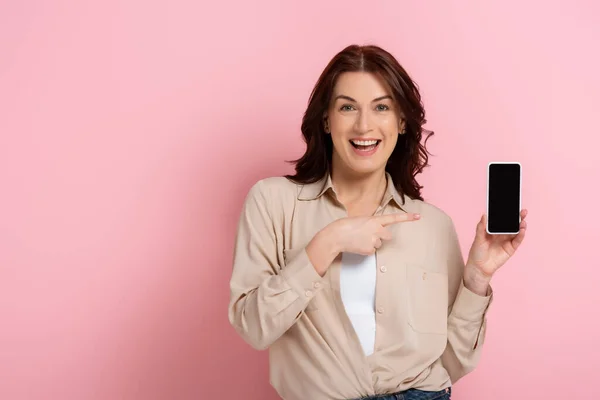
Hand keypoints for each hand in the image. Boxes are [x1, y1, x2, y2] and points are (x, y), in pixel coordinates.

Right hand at [306, 212, 420, 276]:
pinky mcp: (369, 250)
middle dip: (381, 236)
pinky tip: (357, 245)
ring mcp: (373, 241)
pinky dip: (366, 249)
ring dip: (371, 243)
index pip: (393, 218)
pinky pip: (372, 251)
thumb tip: (375, 230)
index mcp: (374, 220)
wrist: (336, 236)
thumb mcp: (360, 220)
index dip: (407, 217)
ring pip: (378, 244)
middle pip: (387, 236)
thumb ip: (371, 224)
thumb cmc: (345, 226)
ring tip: (359, 239)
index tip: (418, 217)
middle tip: (368, 235)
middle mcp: (377, 230)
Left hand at [466, 209, 528, 278]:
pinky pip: (517, 240)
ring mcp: (507, 240)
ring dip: (521, 225)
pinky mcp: (511, 248)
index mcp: (493, 229)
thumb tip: (484, 215)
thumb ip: (481, 227)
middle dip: (517, 217)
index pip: (501, 219)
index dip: (507, 213)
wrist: (480, 267)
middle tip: (523, 211)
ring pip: (516, 231)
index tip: (511, 206)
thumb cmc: (477, 252)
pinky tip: (522, 230)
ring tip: (523, 221)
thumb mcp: (478, 238)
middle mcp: (501, 233)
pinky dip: (520, 235)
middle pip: (511, 224)